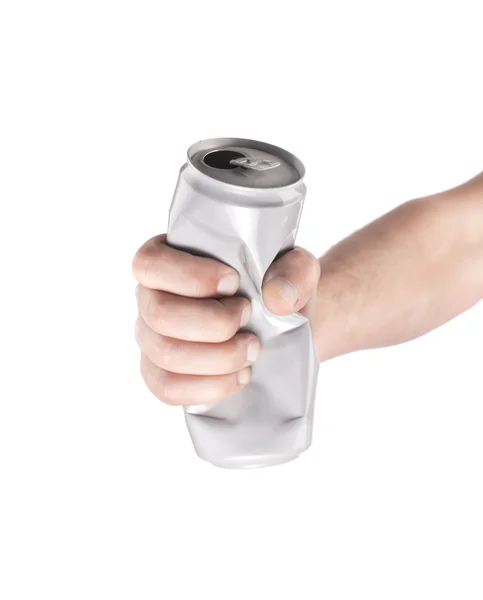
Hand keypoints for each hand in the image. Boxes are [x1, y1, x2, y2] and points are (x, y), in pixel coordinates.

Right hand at [132, 235, 319, 405]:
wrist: (283, 323)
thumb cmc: (274, 286)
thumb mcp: (295, 267)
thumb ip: (295, 271)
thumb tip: (276, 298)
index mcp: (167, 257)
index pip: (149, 264)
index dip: (189, 277)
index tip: (233, 283)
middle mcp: (150, 297)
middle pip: (159, 315)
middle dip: (213, 323)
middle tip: (248, 318)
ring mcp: (150, 338)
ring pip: (166, 356)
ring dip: (218, 358)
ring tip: (252, 349)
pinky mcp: (160, 373)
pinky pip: (167, 389)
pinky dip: (209, 387)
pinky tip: (240, 376)